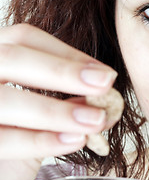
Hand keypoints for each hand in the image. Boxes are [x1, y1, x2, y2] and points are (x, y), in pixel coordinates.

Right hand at [0, 24, 117, 179]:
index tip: (104, 73)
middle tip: (106, 84)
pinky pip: (4, 141)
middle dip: (64, 72)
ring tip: (96, 120)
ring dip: (58, 111)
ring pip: (7, 100)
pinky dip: (42, 141)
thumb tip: (108, 98)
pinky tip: (76, 140)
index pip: (25, 38)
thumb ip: (68, 102)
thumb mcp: (40, 116)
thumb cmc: (16, 138)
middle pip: (13, 58)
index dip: (67, 53)